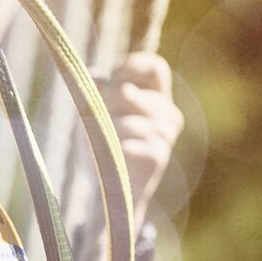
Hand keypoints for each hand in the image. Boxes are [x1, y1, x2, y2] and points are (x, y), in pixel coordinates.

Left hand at [100, 52, 183, 221]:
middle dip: (102, 104)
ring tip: (104, 146)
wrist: (116, 195)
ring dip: (103, 132)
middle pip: (128, 92)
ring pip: (121, 120)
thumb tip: (93, 76)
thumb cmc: (107, 151)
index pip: (155, 68)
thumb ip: (99, 94)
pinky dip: (110, 150)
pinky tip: (114, 159)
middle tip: (93, 119)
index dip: (132, 65)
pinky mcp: (157, 156)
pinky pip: (123, 143)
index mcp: (159, 100)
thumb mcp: (99, 117)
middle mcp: (168, 115)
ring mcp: (165, 136)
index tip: (111, 75)